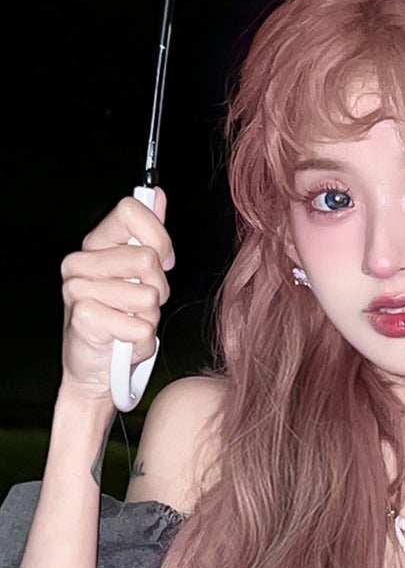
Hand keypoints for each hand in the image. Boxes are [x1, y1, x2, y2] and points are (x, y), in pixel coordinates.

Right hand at [60, 188, 173, 404]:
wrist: (98, 371)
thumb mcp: (139, 276)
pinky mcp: (84, 318)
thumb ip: (148, 236)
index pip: (130, 210)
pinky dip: (142, 341)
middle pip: (147, 258)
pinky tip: (125, 341)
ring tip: (131, 323)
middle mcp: (80, 263)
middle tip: (143, 305)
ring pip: (148, 296)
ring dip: (150, 318)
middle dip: (158, 287)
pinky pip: (140, 326)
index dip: (158, 236)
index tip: (163, 261)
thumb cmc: (121, 321)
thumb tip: (158, 195)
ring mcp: (78, 289)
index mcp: (95, 245)